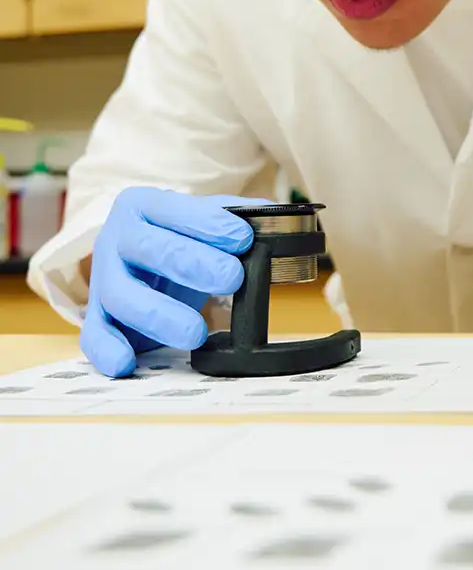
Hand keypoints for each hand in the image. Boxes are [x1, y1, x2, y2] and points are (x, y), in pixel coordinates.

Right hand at [81, 187, 271, 377]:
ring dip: (160, 314)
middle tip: (232, 278)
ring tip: (197, 333)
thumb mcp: (204, 220)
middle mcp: (118, 238)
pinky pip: (94, 333)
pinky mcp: (97, 315)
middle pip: (150, 248)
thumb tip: (281, 217)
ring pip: (122, 295)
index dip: (208, 224)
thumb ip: (237, 216)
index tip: (243, 239)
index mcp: (146, 206)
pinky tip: (127, 363)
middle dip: (193, 263)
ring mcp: (104, 278)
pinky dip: (108, 349)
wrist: (135, 258)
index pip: (175, 208)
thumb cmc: (178, 237)